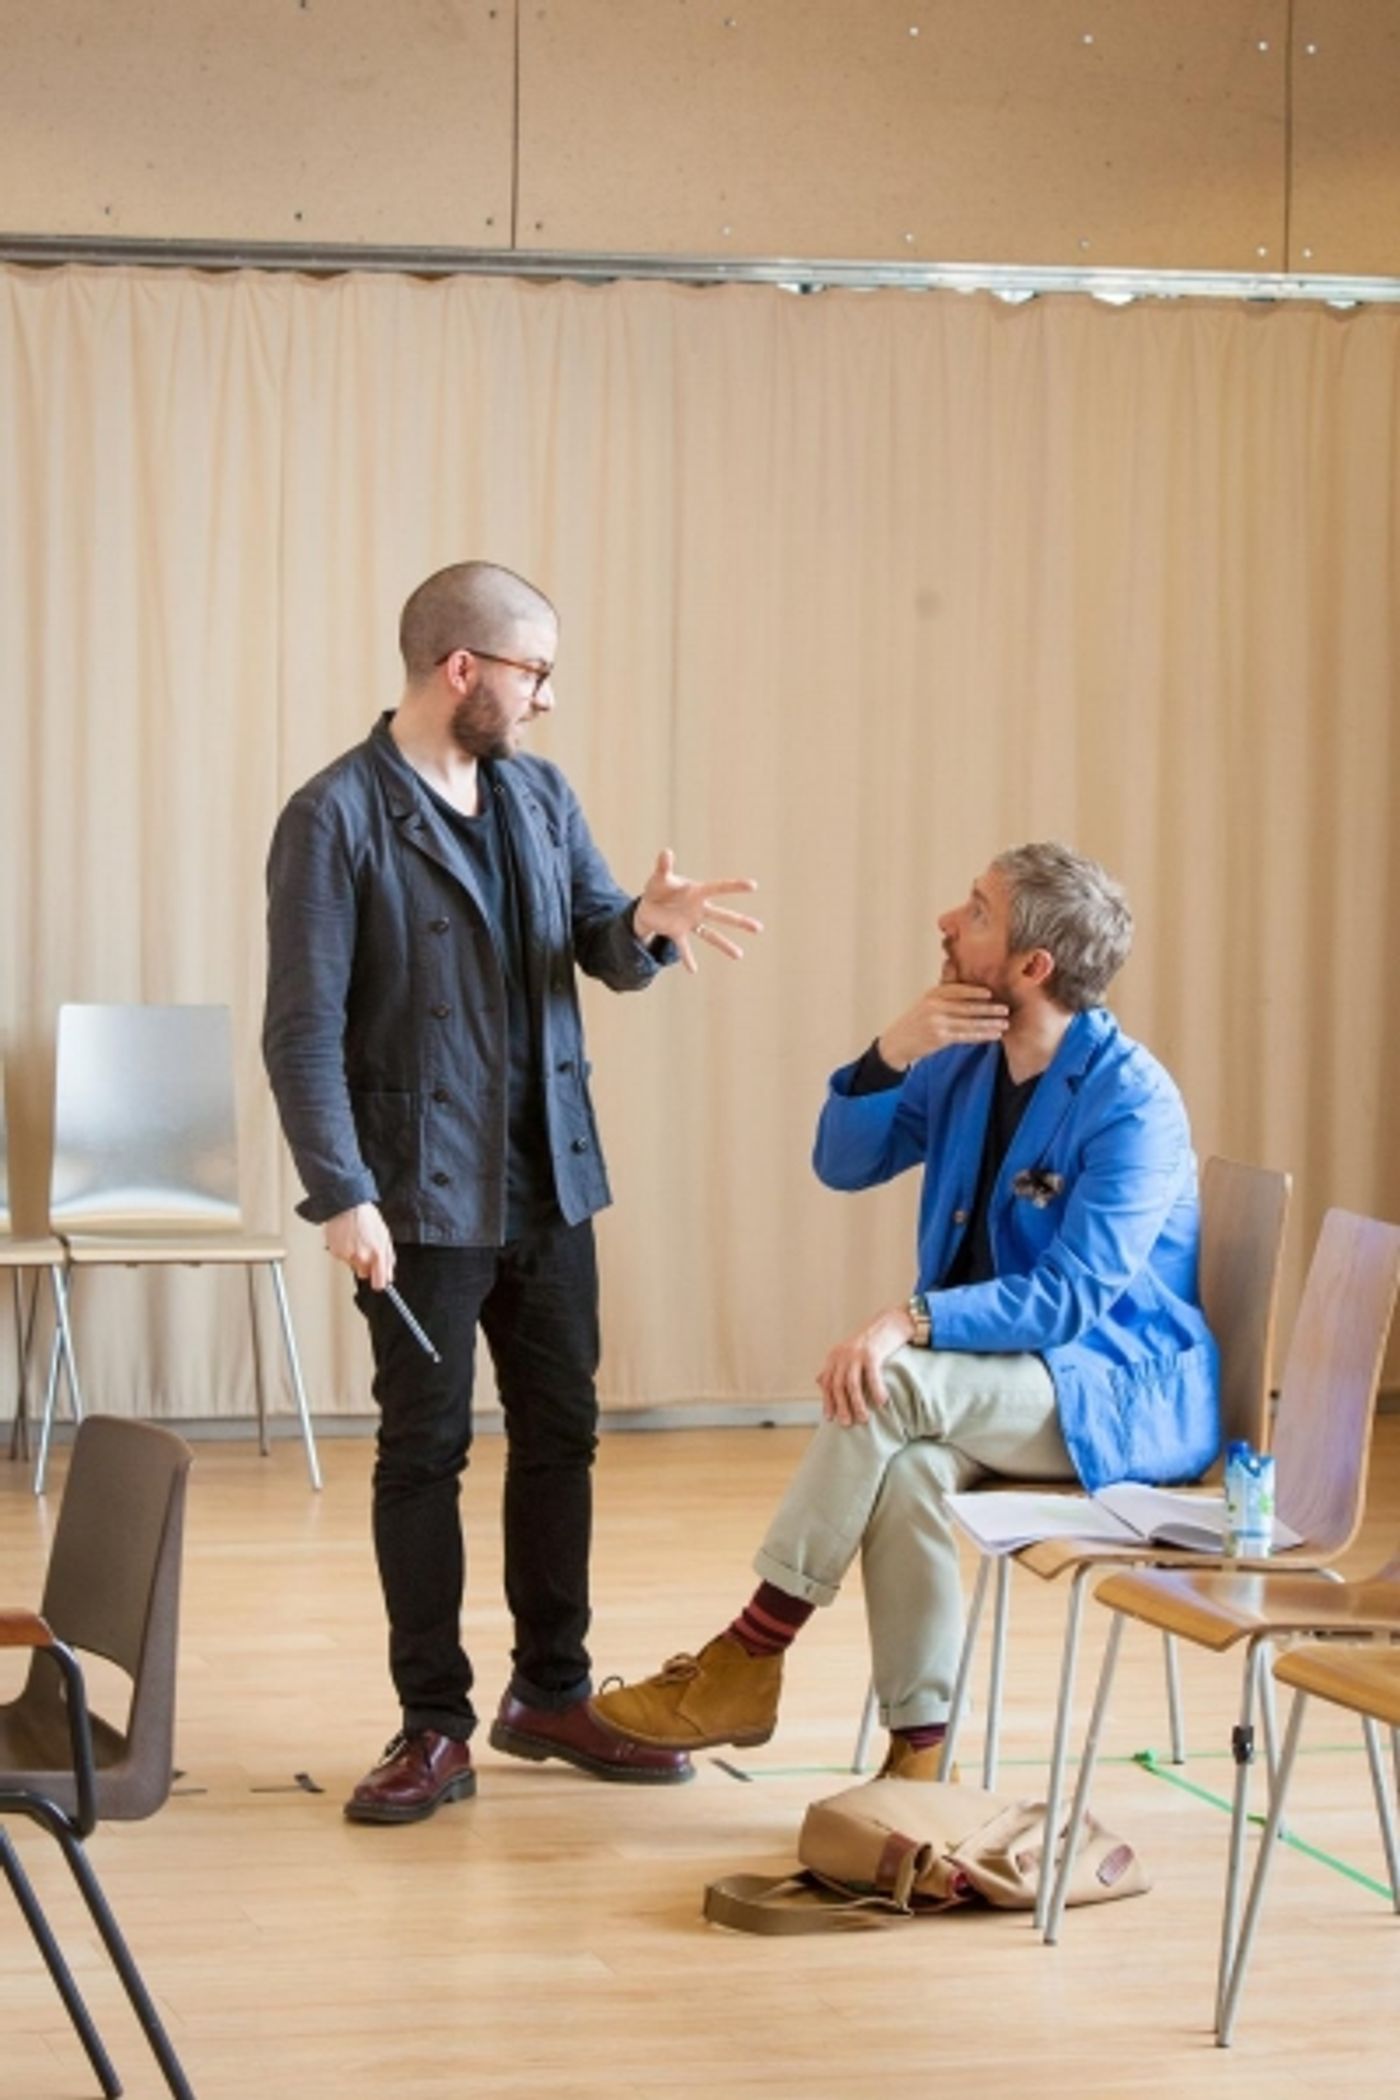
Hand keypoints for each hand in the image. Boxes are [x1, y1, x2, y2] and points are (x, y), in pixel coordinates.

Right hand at [324, 1202, 395, 1289]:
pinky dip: (344, 1251)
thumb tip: (389, 1273)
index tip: (379, 1281)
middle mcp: (362, 1257)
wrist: (347, 1206)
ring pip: (353, 1265)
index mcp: (377, 1253)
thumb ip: (389, 1257)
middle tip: (365, 1251)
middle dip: (365, 1266)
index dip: (380, 1282)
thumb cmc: (366, 1217)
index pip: (380, 1282)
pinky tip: (347, 1239)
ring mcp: (348, 1256)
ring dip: (354, 1257)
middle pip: (364, 1274)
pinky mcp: (336, 1253)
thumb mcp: (385, 1235)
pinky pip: (342, 1258)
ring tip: (356, 1240)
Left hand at [633, 848, 762, 974]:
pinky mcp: (678, 933)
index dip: (735, 886)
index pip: (719, 888)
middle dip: (740, 922)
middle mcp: (698, 908)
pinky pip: (684, 948)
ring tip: (739, 955)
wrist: (647, 904)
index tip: (753, 885)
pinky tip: (693, 970)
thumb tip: (666, 852)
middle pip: (722, 915)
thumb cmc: (658, 886)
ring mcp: (690, 922)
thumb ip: (663, 866)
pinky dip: (688, 958)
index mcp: (696, 892)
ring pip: (710, 934)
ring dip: (724, 945)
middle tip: (759, 928)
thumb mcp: (659, 877)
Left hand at [817, 1303, 915, 1425]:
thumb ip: (835, 1367)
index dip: (828, 1401)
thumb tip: (819, 1381)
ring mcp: (857, 1353)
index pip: (827, 1383)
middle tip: (847, 1423)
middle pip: (838, 1386)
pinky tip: (882, 1402)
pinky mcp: (872, 1353)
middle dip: (841, 1407)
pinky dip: (876, 1391)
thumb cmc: (872, 1342)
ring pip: (852, 1385)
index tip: (830, 1418)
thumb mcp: (849, 1353)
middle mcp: (843, 1355)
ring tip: (864, 1418)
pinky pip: (872, 1376)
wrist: (891, 1321)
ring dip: (857, 1404)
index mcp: (835, 1356)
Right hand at [877, 982, 1008, 1070]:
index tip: (991, 993)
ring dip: (989, 1023)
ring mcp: (937, 1022)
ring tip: (1004, 1024)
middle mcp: (935, 1006)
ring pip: (969, 1022)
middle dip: (989, 1008)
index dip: (975, 991)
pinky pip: (966, 1036)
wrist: (897, 1043)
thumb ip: (944, 996)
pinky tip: (993, 1036)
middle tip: (1005, 1008)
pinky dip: (982, 1035)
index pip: (958, 990)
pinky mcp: (940, 1038)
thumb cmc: (915, 1023)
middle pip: (967, 1006)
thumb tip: (971, 991)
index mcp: (932, 994)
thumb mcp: (925, 1003)